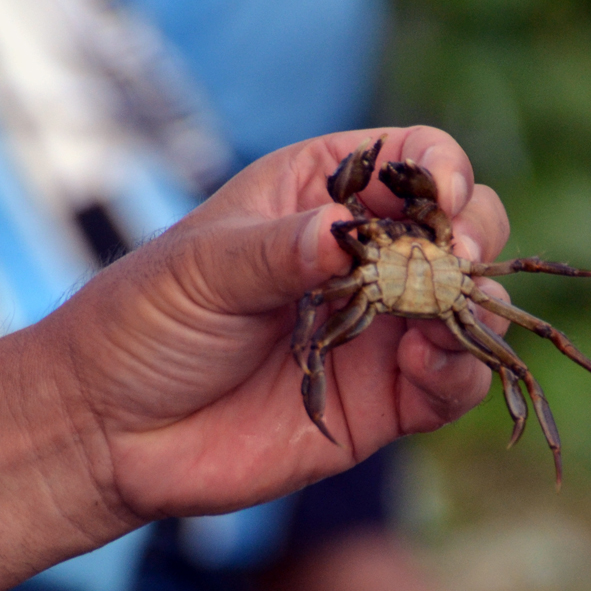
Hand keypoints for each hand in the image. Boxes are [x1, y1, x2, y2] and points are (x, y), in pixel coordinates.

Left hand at [49, 127, 510, 520]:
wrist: (113, 432)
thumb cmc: (144, 323)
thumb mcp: (202, 269)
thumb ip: (279, 251)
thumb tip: (348, 236)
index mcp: (321, 196)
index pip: (410, 159)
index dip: (442, 166)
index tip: (443, 194)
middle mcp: (365, 258)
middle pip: (459, 226)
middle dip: (474, 234)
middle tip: (458, 258)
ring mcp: (380, 329)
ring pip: (468, 304)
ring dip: (476, 305)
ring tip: (448, 316)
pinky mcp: (385, 399)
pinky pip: (450, 382)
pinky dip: (459, 372)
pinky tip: (424, 364)